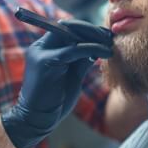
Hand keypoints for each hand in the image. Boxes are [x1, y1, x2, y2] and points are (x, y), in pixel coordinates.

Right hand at [1, 19, 112, 147]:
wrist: (36, 120)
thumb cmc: (55, 101)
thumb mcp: (72, 75)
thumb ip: (81, 59)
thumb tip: (98, 46)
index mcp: (44, 48)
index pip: (66, 28)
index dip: (87, 29)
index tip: (105, 35)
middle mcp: (40, 47)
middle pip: (68, 27)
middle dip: (92, 30)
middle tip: (110, 37)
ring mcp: (41, 53)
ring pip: (71, 35)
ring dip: (94, 38)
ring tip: (109, 44)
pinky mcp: (45, 62)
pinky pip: (74, 50)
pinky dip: (92, 49)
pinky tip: (106, 54)